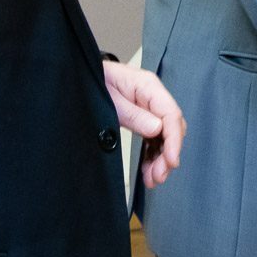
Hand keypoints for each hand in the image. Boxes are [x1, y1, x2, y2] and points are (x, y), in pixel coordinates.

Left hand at [102, 60, 185, 187]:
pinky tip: (148, 171)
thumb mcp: (109, 100)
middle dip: (168, 154)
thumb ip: (133, 114)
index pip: (171, 114)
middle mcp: (154, 96)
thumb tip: (157, 129)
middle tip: (158, 176)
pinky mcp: (144, 117)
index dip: (174, 140)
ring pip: (165, 136)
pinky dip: (153, 155)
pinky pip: (154, 138)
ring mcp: (150, 107)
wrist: (82, 77)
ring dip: (161, 159)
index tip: (171, 161)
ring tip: (153, 179)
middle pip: (172, 127)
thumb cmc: (95, 82)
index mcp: (148, 86)